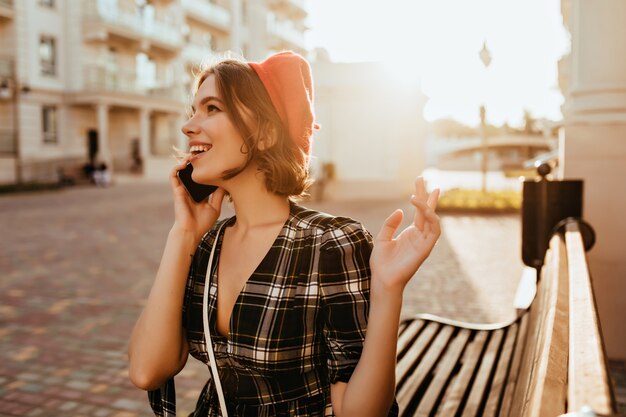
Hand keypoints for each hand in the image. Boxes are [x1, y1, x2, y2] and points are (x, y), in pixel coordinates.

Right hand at [169, 158, 224, 241]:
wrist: (191, 231)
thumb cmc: (202, 223)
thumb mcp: (215, 207)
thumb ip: (218, 195)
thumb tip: (226, 183)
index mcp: (200, 193)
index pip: (203, 178)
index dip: (206, 169)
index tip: (214, 160)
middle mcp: (191, 190)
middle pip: (192, 172)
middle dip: (196, 162)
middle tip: (203, 152)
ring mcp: (183, 189)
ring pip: (182, 171)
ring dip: (185, 161)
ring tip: (192, 154)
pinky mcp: (176, 190)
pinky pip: (173, 176)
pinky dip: (176, 167)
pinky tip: (184, 163)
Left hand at [370, 177, 440, 292]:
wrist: (382, 279)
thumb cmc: (382, 262)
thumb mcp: (382, 237)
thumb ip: (391, 223)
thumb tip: (401, 210)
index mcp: (411, 233)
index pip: (419, 212)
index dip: (421, 196)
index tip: (420, 181)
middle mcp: (419, 235)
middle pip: (426, 211)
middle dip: (425, 194)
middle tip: (421, 177)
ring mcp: (424, 242)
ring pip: (432, 219)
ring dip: (427, 205)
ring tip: (416, 195)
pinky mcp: (426, 249)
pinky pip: (435, 231)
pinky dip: (431, 218)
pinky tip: (422, 208)